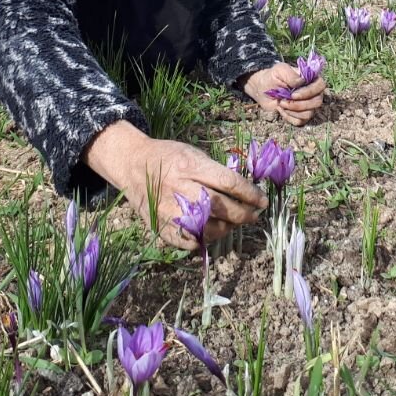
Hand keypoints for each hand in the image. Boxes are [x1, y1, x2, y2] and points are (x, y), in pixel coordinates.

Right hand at [85, 122, 266, 249]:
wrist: (133, 164)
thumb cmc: (169, 156)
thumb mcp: (192, 153)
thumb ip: (214, 171)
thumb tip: (243, 191)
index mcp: (189, 166)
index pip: (228, 183)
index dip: (249, 194)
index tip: (262, 200)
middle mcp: (178, 188)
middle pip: (220, 207)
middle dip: (243, 214)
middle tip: (254, 215)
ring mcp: (168, 210)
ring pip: (207, 228)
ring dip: (227, 229)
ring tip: (234, 223)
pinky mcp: (160, 226)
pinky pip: (188, 241)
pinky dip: (204, 240)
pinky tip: (212, 232)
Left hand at [240, 62, 325, 126]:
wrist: (263, 89)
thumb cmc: (273, 77)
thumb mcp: (280, 70)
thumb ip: (291, 74)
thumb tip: (301, 81)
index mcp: (311, 79)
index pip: (320, 85)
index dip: (309, 92)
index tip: (293, 94)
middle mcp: (313, 93)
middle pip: (317, 102)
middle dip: (299, 104)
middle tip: (283, 101)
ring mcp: (308, 105)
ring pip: (309, 113)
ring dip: (292, 110)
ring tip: (281, 103)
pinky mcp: (301, 116)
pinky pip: (300, 121)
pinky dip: (289, 117)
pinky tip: (281, 110)